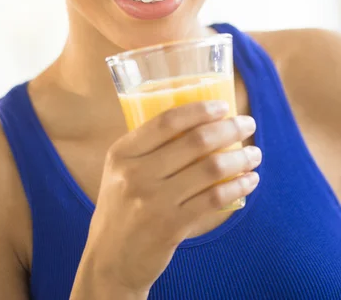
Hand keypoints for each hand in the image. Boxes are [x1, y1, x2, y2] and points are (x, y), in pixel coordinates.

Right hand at [84, 100, 259, 293]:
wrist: (110, 259)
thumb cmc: (122, 207)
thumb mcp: (122, 171)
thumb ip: (149, 148)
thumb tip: (199, 122)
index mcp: (122, 153)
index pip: (166, 121)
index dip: (199, 110)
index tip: (223, 106)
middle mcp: (135, 173)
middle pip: (194, 141)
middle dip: (228, 129)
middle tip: (247, 123)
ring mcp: (153, 201)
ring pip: (210, 170)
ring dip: (239, 158)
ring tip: (254, 153)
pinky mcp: (170, 226)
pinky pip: (213, 199)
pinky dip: (237, 186)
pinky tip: (250, 180)